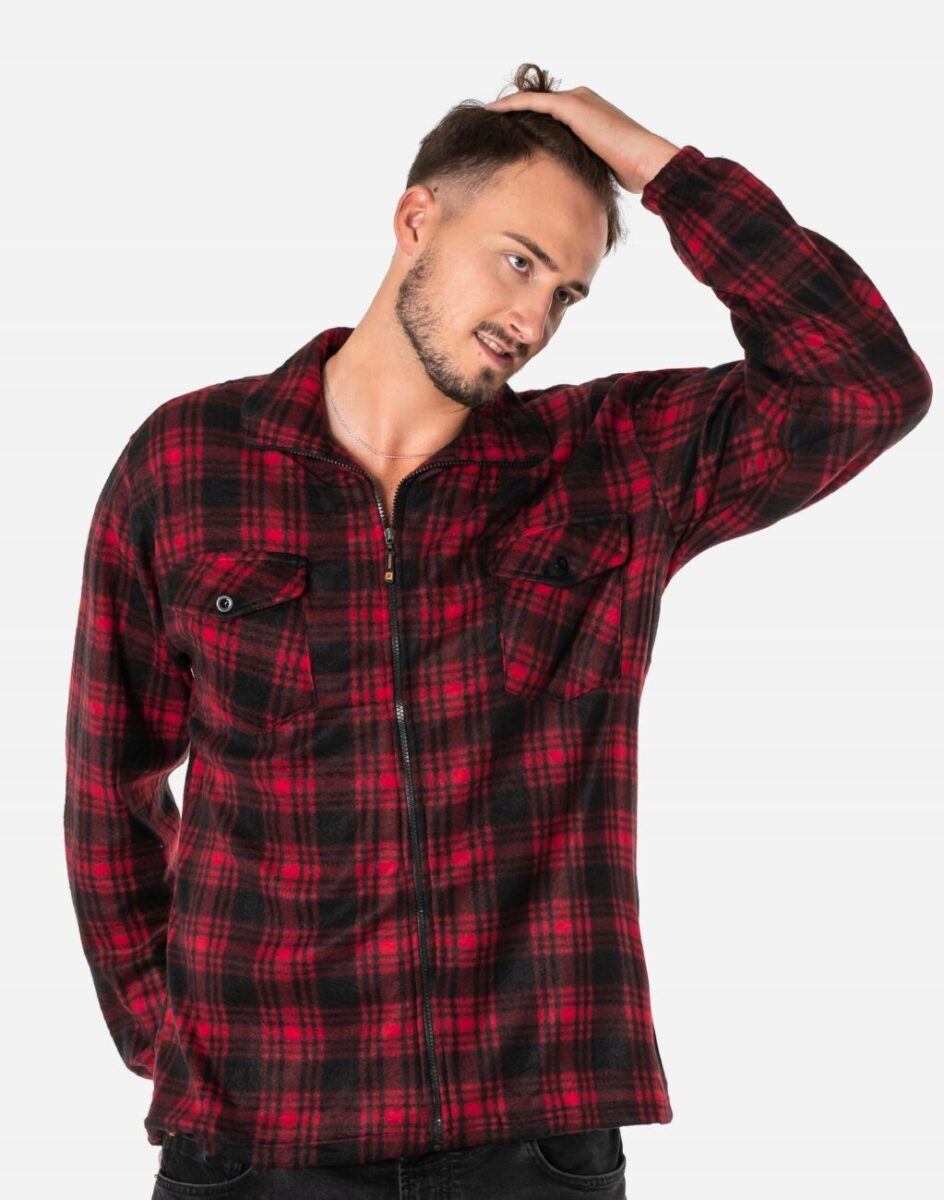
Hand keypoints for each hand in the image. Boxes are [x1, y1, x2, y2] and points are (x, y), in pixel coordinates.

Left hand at [483, 86, 679, 194]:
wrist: (646, 162)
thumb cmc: (630, 173)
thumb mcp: (596, 170)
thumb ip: (579, 169)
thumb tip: (567, 196)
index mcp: (587, 116)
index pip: (549, 116)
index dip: (526, 123)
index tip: (506, 135)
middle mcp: (581, 102)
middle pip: (538, 106)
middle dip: (513, 114)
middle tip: (487, 124)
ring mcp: (577, 101)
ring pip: (533, 101)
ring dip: (507, 107)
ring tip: (485, 116)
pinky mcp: (572, 106)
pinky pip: (533, 102)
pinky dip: (511, 105)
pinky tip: (492, 112)